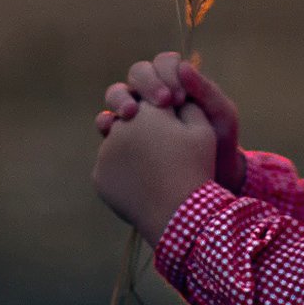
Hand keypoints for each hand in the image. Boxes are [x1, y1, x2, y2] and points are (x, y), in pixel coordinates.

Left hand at [91, 97, 216, 245]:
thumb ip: (189, 103)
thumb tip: (178, 91)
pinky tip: (140, 180)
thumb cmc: (196, 167)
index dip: (162, 102)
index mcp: (147, 110)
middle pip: (126, 112)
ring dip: (127, 143)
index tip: (172, 112)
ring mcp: (106, 151)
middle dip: (137, 116)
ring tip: (148, 161)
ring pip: (114, 138)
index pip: (149, 95)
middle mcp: (121, 125)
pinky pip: (109, 166)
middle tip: (154, 133)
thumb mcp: (203, 129)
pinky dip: (122, 170)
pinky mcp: (100, 176)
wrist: (179, 214)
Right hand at [95, 51, 245, 192]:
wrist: (213, 176)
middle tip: (162, 102)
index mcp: (177, 82)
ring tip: (130, 113)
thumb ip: (205, 90)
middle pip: (138, 73)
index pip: (164, 63)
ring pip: (117, 93)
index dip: (168, 73)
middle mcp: (153, 93)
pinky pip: (106, 122)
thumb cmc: (220, 141)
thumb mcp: (221, 115)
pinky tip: (112, 130)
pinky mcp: (123, 134)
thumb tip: (183, 66)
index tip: (180, 97)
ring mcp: (136, 113)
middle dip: (147, 82)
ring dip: (121, 98)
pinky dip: (106, 121)